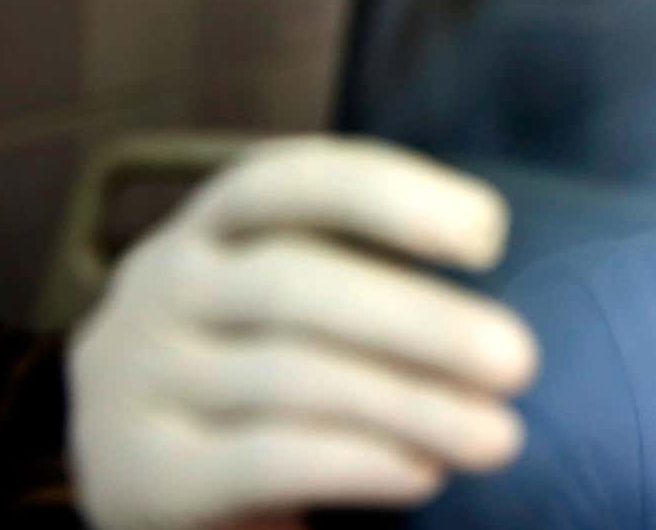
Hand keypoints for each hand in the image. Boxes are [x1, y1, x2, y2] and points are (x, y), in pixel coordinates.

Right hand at [68, 135, 539, 529]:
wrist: (139, 477)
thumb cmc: (259, 362)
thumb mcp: (295, 293)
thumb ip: (367, 268)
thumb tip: (498, 275)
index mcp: (210, 223)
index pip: (291, 179)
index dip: (392, 194)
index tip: (491, 233)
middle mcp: (160, 286)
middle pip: (295, 283)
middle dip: (421, 320)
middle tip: (520, 360)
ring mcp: (136, 380)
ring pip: (288, 377)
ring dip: (410, 404)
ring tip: (497, 435)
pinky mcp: (138, 474)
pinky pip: (258, 460)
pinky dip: (353, 463)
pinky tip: (423, 474)